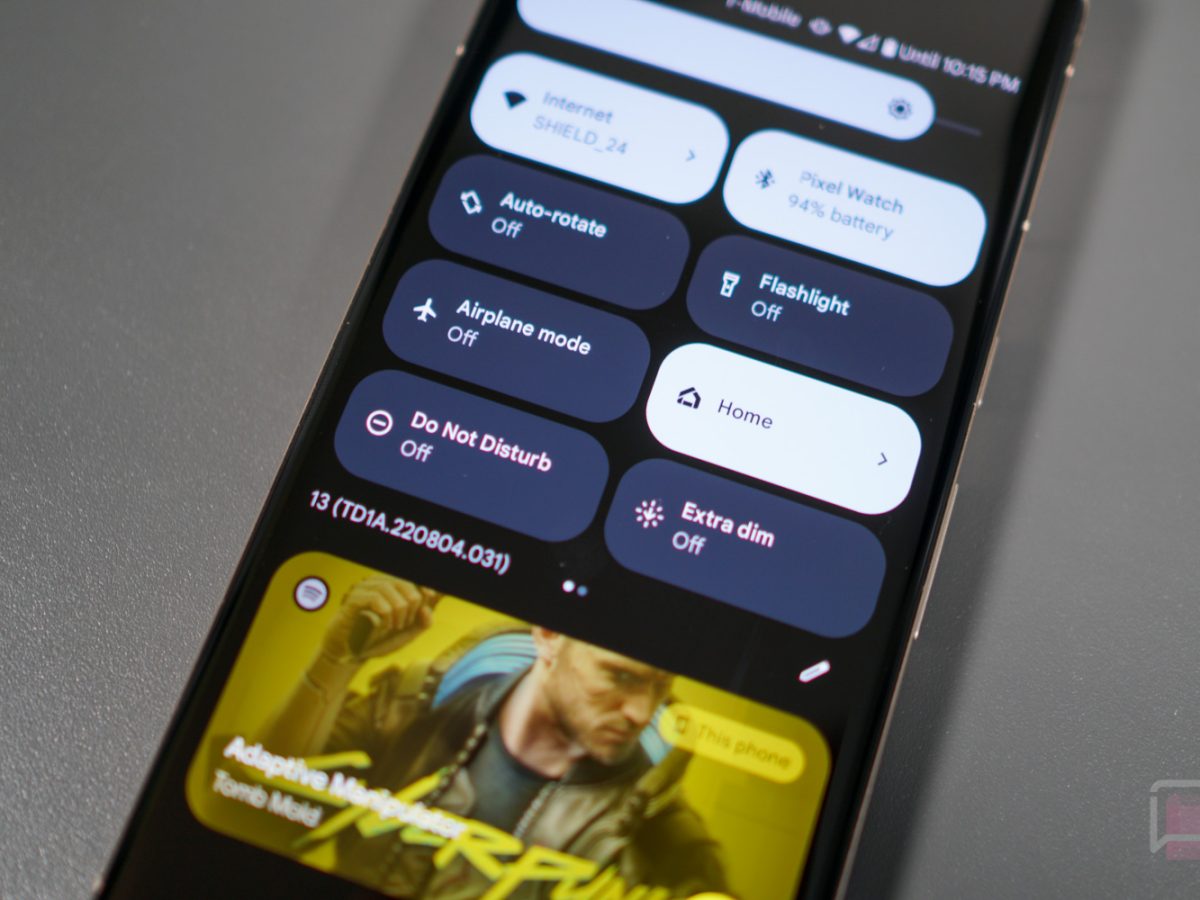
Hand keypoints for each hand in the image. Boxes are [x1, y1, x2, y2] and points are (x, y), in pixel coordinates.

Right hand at [321, 576, 439, 662]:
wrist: (351, 654)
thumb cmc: (379, 639)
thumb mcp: (407, 634)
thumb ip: (423, 623)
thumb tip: (427, 609)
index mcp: (390, 585)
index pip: (411, 579)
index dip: (424, 587)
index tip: (431, 597)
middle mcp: (377, 581)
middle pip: (405, 582)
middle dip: (411, 606)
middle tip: (403, 624)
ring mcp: (364, 588)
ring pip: (391, 588)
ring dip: (398, 612)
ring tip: (393, 627)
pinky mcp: (353, 599)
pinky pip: (376, 599)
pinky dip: (385, 615)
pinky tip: (382, 627)